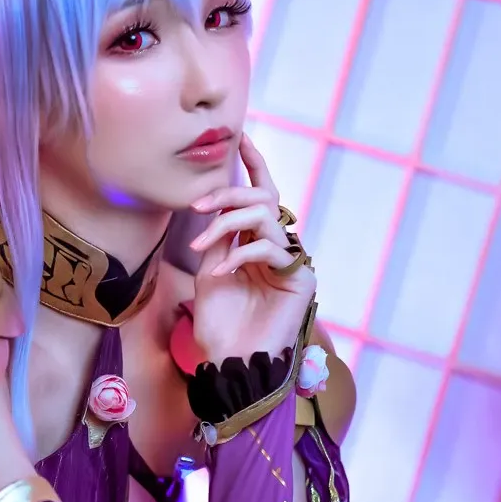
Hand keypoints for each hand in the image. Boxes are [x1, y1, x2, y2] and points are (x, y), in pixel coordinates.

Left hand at [188, 135, 314, 365]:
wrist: (229, 362)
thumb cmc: (218, 324)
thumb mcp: (209, 269)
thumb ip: (218, 237)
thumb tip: (219, 204)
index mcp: (256, 242)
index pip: (261, 195)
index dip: (254, 165)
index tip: (241, 139)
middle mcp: (277, 248)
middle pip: (263, 198)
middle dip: (229, 194)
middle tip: (199, 205)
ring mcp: (291, 263)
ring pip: (266, 217)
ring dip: (229, 223)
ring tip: (202, 246)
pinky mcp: (301, 279)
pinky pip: (271, 249)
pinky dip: (241, 255)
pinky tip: (222, 272)